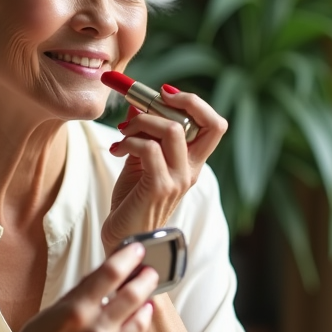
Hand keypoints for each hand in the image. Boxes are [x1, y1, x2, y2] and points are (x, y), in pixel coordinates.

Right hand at [0, 243, 157, 331]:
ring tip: (146, 300)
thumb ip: (85, 291)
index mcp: (77, 310)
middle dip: (146, 280)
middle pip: (134, 296)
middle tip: (150, 273)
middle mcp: (95, 331)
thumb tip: (109, 272)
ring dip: (146, 307)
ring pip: (140, 323)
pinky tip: (132, 326)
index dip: (129, 257)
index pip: (112, 273)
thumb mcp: (56, 307)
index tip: (138, 251)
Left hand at [101, 87, 226, 250]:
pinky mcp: (159, 187)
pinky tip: (116, 150)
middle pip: (208, 122)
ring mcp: (178, 179)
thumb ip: (144, 134)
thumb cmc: (132, 201)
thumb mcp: (139, 161)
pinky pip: (148, 149)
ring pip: (172, 129)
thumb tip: (136, 103)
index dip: (194, 103)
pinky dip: (129, 141)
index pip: (215, 125)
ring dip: (142, 121)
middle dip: (174, 103)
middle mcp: (191, 170)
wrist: (123, 237)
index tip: (163, 94)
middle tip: (140, 106)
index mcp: (192, 162)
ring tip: (123, 132)